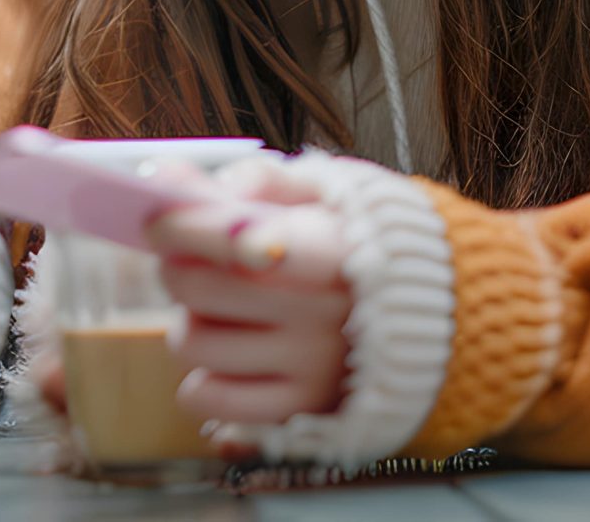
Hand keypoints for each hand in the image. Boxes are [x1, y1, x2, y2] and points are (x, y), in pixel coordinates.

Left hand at [143, 159, 352, 425]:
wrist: (434, 314)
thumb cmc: (355, 239)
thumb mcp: (321, 192)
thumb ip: (248, 180)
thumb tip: (165, 181)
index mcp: (330, 250)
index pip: (237, 239)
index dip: (183, 226)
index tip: (155, 218)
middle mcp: (320, 314)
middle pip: (193, 287)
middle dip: (174, 265)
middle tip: (186, 258)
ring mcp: (309, 367)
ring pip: (191, 344)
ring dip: (188, 320)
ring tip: (216, 309)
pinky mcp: (300, 409)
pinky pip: (208, 399)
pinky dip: (199, 378)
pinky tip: (222, 355)